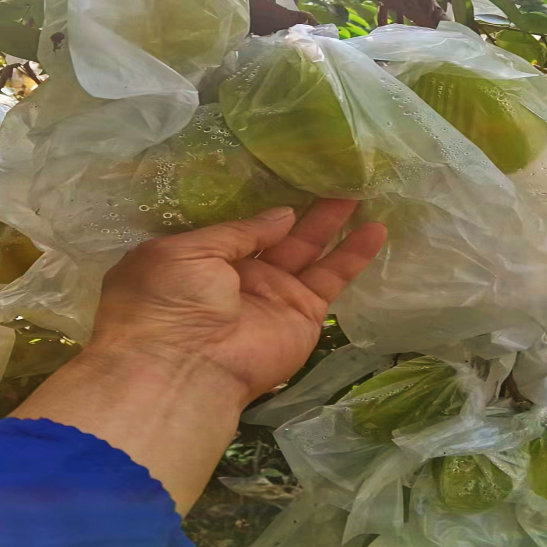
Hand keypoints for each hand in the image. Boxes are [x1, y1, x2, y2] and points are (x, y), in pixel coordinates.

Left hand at [91, 199, 386, 406]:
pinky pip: (332, 279)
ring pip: (310, 252)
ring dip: (334, 224)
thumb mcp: (189, 251)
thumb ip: (237, 232)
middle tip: (334, 178)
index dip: (266, 208)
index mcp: (204, 261)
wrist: (184, 368)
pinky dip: (354, 255)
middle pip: (281, 236)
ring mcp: (274, 297)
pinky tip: (376, 229)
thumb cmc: (170, 300)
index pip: (242, 229)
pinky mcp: (304, 315)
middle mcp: (241, 278)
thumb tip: (281, 215)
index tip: (293, 178)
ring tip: (360, 192)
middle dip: (306, 208)